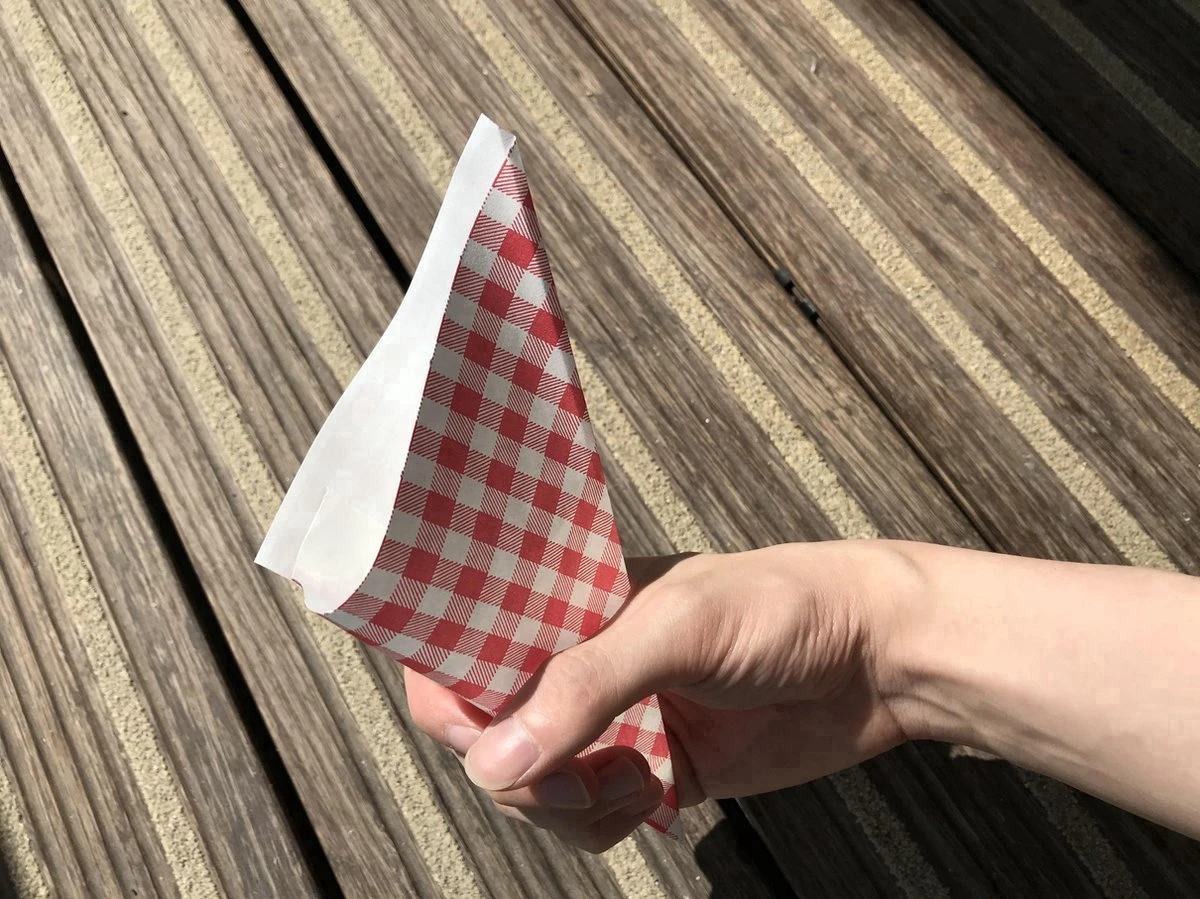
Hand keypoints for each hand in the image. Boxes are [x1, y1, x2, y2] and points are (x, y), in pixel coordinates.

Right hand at [405, 540, 914, 851]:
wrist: (879, 657)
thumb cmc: (784, 606)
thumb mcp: (677, 629)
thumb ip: (585, 689)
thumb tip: (495, 763)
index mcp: (569, 602)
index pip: (466, 644)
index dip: (449, 692)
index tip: (475, 735)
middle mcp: (581, 661)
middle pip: (490, 733)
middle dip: (519, 771)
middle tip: (574, 781)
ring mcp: (613, 719)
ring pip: (534, 786)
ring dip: (566, 806)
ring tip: (632, 781)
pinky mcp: (650, 769)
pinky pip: (587, 817)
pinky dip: (604, 823)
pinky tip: (656, 794)